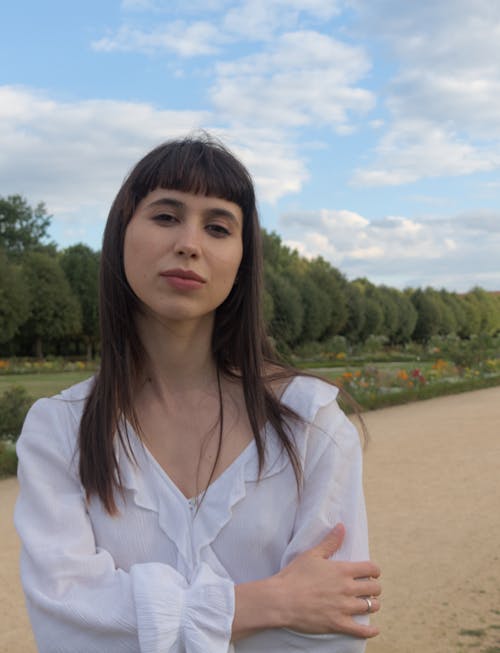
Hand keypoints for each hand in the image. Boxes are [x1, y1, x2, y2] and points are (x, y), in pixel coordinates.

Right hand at [274, 523, 380, 637]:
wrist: (281, 599)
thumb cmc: (294, 575)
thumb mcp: (312, 554)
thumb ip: (330, 541)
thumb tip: (341, 526)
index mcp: (342, 570)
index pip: (371, 569)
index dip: (374, 571)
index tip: (372, 573)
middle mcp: (347, 588)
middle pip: (374, 588)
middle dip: (374, 588)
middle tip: (369, 589)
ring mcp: (344, 607)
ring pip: (371, 607)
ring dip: (372, 605)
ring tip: (368, 604)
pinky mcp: (338, 624)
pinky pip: (361, 631)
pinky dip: (370, 631)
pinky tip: (374, 630)